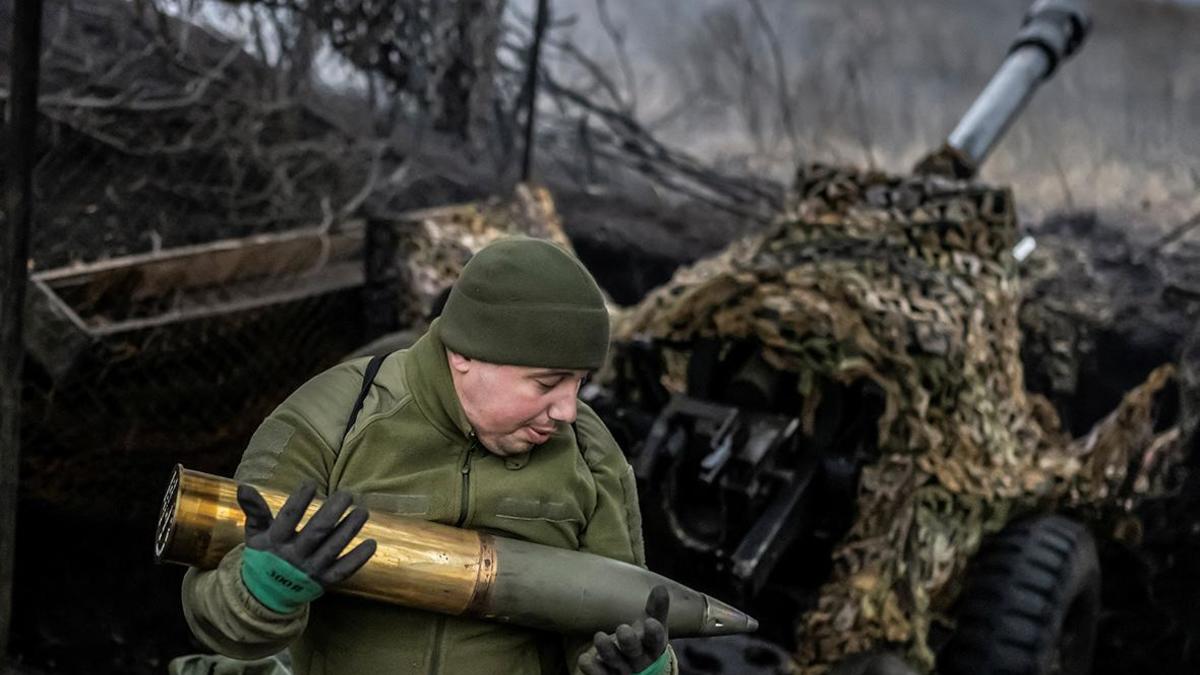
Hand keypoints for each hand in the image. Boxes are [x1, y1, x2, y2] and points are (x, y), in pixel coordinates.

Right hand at [238, 481, 375, 589]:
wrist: (266, 595)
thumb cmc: (264, 556)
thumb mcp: (255, 534)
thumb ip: (255, 510)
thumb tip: (244, 486)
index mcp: (275, 542)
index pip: (288, 519)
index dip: (299, 500)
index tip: (311, 483)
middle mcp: (294, 557)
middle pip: (317, 532)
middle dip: (333, 512)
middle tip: (347, 494)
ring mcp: (310, 570)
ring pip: (333, 548)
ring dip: (349, 529)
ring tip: (362, 511)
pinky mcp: (324, 581)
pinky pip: (344, 570)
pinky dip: (358, 559)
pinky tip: (372, 543)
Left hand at [578, 585, 669, 674]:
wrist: (638, 670)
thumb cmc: (644, 641)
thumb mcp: (653, 624)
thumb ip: (656, 608)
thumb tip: (661, 587)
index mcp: (653, 646)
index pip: (656, 640)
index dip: (654, 633)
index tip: (651, 623)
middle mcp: (639, 660)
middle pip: (634, 652)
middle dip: (629, 642)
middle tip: (622, 630)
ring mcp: (623, 671)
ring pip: (616, 663)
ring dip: (608, 652)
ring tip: (599, 637)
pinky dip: (592, 669)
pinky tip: (584, 659)